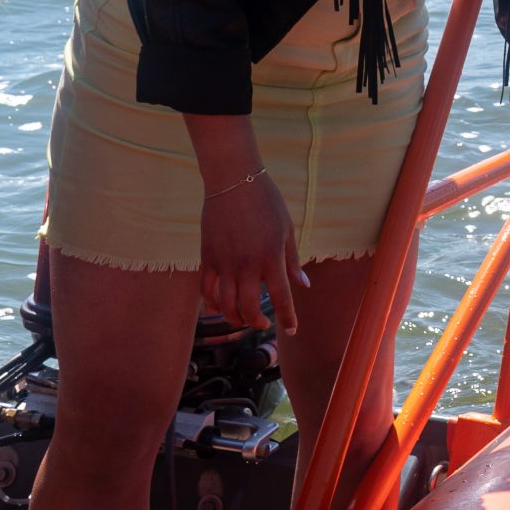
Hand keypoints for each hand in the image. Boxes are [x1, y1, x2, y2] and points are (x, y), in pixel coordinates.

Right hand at [198, 173, 305, 333]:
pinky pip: (206, 290)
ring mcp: (225, 262)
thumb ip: (292, 261)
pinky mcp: (208, 257)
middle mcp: (247, 265)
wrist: (234, 180)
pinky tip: (220, 306)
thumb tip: (303, 285)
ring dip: (234, 318)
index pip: (282, 298)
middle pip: (248, 309)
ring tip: (242, 318)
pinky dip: (212, 303)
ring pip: (225, 305)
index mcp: (271, 258)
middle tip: (262, 323)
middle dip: (256, 323)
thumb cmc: (267, 202)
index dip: (288, 318)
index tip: (291, 329)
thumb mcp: (287, 230)